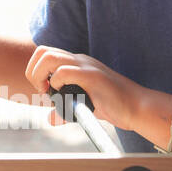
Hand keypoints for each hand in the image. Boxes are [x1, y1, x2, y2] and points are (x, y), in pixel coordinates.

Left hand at [24, 46, 142, 129]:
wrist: (138, 108)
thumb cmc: (112, 107)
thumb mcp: (83, 106)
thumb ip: (65, 110)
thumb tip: (49, 119)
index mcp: (76, 63)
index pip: (45, 53)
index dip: (35, 69)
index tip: (41, 89)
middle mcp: (79, 60)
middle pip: (43, 51)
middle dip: (33, 70)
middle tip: (41, 90)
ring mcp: (86, 66)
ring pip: (49, 57)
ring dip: (40, 74)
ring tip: (46, 91)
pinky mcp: (93, 76)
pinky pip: (64, 71)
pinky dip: (56, 82)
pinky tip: (63, 93)